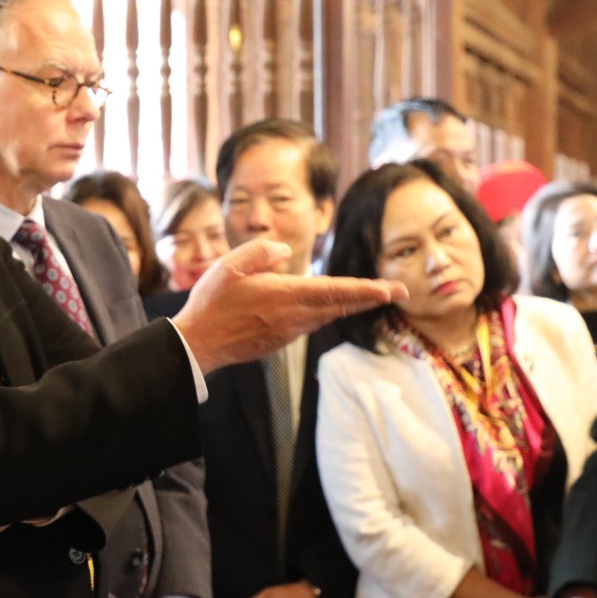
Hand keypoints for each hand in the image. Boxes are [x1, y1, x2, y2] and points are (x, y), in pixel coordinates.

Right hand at [172, 239, 404, 372]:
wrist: (198, 344)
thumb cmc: (211, 303)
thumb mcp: (230, 266)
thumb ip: (262, 252)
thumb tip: (287, 253)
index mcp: (285, 295)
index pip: (335, 291)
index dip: (366, 290)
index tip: (392, 290)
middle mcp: (293, 316)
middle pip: (340, 305)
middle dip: (371, 297)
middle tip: (399, 292)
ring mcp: (288, 332)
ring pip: (327, 315)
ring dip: (349, 304)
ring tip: (371, 295)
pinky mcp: (280, 341)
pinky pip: (310, 323)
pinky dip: (326, 313)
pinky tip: (328, 306)